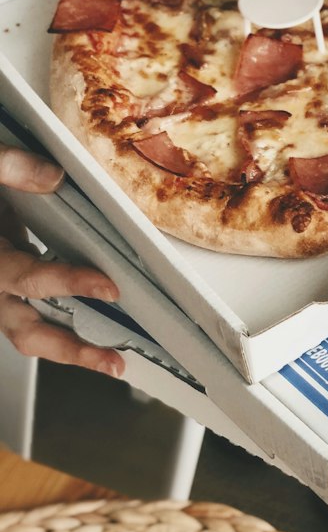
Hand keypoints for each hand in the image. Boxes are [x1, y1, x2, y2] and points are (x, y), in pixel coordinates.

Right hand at [0, 145, 123, 375]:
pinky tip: (98, 326)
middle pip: (25, 329)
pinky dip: (63, 324)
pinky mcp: (7, 284)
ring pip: (27, 330)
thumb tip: (54, 178)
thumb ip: (9, 168)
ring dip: (68, 348)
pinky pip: (33, 312)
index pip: (26, 278)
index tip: (108, 288)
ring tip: (111, 361)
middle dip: (71, 350)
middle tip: (113, 363)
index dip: (67, 282)